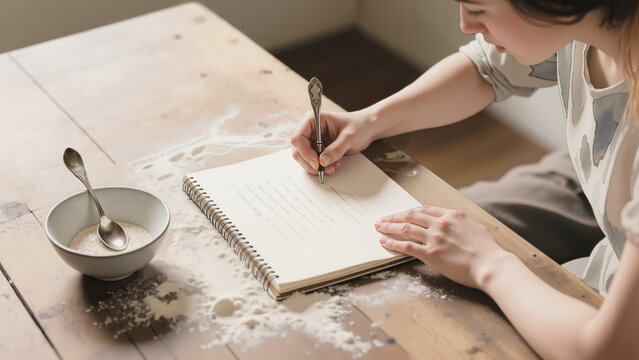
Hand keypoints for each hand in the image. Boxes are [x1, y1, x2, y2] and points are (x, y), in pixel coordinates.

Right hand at [290, 110, 375, 174]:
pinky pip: (313, 161)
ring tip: (331, 168)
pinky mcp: (319, 148)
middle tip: (322, 169)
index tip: (316, 163)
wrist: (368, 128)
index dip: (305, 152)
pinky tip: (333, 166)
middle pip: (298, 150)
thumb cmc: (360, 126)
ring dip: (316, 166)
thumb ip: (336, 149)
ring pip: (304, 158)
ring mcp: (314, 139)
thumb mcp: (349, 137)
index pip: (298, 137)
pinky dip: (321, 167)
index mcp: (314, 120)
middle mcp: (310, 129)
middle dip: (310, 162)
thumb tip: (322, 161)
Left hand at [375, 205, 509, 288]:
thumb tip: (458, 225)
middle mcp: (441, 223)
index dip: (410, 211)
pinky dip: (392, 243)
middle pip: (411, 216)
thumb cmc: (488, 250)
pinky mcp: (430, 254)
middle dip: (394, 217)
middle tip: (383, 219)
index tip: (401, 214)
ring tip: (379, 227)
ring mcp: (434, 238)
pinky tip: (384, 242)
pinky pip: (406, 246)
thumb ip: (462, 224)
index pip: (425, 209)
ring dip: (389, 227)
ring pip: (405, 228)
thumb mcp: (475, 228)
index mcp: (452, 215)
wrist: (490, 265)